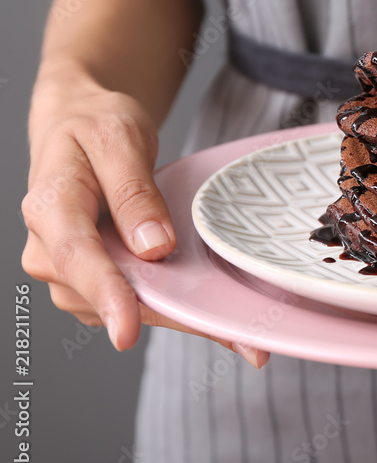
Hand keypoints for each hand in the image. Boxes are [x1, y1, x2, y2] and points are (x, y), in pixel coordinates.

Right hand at [21, 73, 268, 367]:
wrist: (78, 124)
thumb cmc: (94, 126)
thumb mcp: (117, 140)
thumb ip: (133, 192)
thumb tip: (153, 247)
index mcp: (50, 208)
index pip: (77, 259)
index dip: (106, 297)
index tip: (127, 331)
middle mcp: (51, 250)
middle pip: (107, 296)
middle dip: (168, 318)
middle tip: (236, 338)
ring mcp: (72, 271)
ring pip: (125, 307)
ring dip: (179, 319)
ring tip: (240, 332)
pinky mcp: (97, 278)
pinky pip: (135, 301)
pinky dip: (176, 309)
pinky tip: (220, 317)